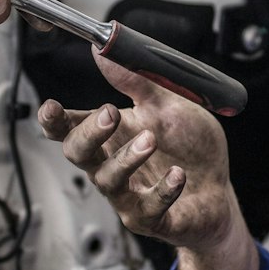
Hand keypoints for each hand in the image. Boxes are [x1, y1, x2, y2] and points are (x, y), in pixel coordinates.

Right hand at [39, 51, 239, 252]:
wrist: (217, 190)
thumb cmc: (187, 147)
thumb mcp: (168, 105)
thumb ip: (137, 81)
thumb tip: (105, 50)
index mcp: (110, 136)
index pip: (69, 128)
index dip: (53, 120)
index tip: (51, 107)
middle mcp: (111, 165)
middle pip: (78, 153)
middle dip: (89, 133)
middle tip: (111, 113)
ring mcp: (127, 196)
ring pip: (108, 180)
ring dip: (126, 158)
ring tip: (151, 139)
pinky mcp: (151, 218)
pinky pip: (148, 209)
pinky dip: (162, 190)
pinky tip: (178, 175)